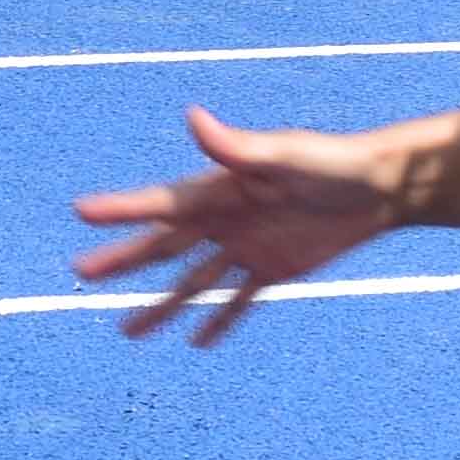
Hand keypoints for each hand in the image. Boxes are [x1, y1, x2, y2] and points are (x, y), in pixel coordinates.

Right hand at [66, 106, 408, 341]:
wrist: (380, 187)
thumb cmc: (332, 162)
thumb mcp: (284, 154)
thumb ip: (237, 147)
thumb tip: (194, 117)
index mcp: (219, 190)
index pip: (160, 204)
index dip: (120, 209)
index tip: (81, 212)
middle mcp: (224, 219)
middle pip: (163, 247)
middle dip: (122, 261)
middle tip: (80, 273)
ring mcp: (245, 247)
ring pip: (192, 283)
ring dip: (161, 306)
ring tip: (126, 331)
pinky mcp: (274, 269)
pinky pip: (238, 300)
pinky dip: (218, 320)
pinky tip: (196, 342)